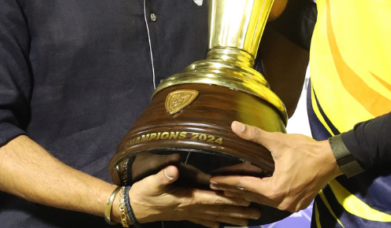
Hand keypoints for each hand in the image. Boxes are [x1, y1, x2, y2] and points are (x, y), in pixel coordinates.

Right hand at [127, 165, 259, 227]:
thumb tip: (174, 169)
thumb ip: (163, 177)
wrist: (132, 208)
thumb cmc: (143, 193)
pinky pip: (203, 220)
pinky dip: (213, 222)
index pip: (214, 199)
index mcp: (187, 199)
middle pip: (219, 210)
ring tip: (248, 222)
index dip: (230, 199)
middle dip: (239, 212)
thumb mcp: (151, 183)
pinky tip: (221, 226)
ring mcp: (188, 213)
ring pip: (214, 217)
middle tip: (258, 214)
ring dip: (232, 219)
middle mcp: (191, 208)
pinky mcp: (183, 214)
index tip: (247, 198)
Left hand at [209, 122, 341, 212]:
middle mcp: (281, 203)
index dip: (227, 182)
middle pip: (252, 196)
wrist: (331, 160)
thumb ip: (255, 135)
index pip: (244, 186)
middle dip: (234, 190)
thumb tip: (235, 126)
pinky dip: (263, 195)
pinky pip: (274, 202)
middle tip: (217, 185)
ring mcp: (290, 206)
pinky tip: (256, 190)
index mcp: (274, 190)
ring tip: (232, 188)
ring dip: (248, 194)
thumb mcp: (278, 142)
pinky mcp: (297, 204)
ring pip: (263, 201)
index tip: (213, 181)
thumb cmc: (306, 150)